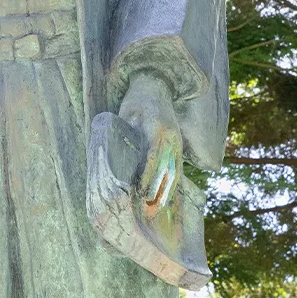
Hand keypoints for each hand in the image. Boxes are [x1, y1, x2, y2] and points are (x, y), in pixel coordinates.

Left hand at [117, 73, 182, 212]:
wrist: (156, 84)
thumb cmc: (136, 99)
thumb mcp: (127, 113)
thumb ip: (125, 133)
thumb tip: (117, 158)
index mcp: (158, 129)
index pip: (152, 158)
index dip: (146, 177)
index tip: (138, 194)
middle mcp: (172, 138)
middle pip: (167, 171)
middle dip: (157, 193)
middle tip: (146, 213)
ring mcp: (178, 143)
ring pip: (175, 173)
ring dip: (166, 193)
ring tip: (155, 212)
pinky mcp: (179, 147)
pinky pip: (177, 170)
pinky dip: (171, 186)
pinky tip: (164, 200)